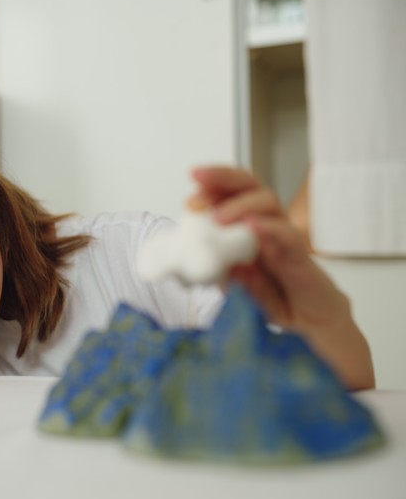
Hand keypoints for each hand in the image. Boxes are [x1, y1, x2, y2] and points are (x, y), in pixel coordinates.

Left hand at [188, 166, 343, 330]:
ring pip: (267, 203)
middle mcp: (266, 226)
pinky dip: (268, 228)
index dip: (210, 190)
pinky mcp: (299, 256)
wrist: (311, 321)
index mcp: (247, 229)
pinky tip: (252, 226)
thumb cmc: (275, 298)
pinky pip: (287, 235)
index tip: (188, 198)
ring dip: (240, 204)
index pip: (230, 196)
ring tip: (218, 217)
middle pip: (248, 187)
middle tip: (198, 178)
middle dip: (221, 178)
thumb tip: (206, 263)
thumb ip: (226, 275)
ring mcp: (283, 237)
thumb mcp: (238, 288)